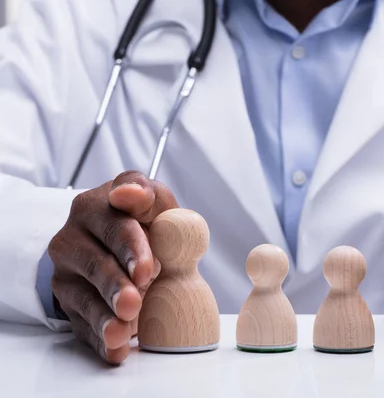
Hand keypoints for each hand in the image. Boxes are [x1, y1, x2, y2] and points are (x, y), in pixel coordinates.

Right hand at [49, 171, 178, 364]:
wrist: (124, 246)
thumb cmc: (145, 222)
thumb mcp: (156, 206)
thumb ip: (152, 199)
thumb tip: (133, 194)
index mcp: (98, 205)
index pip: (113, 222)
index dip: (130, 245)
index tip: (145, 268)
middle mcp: (74, 235)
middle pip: (95, 261)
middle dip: (115, 285)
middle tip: (133, 303)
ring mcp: (67, 270)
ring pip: (82, 295)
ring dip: (104, 315)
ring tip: (122, 330)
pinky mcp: (68, 300)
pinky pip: (81, 323)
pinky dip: (99, 338)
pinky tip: (114, 348)